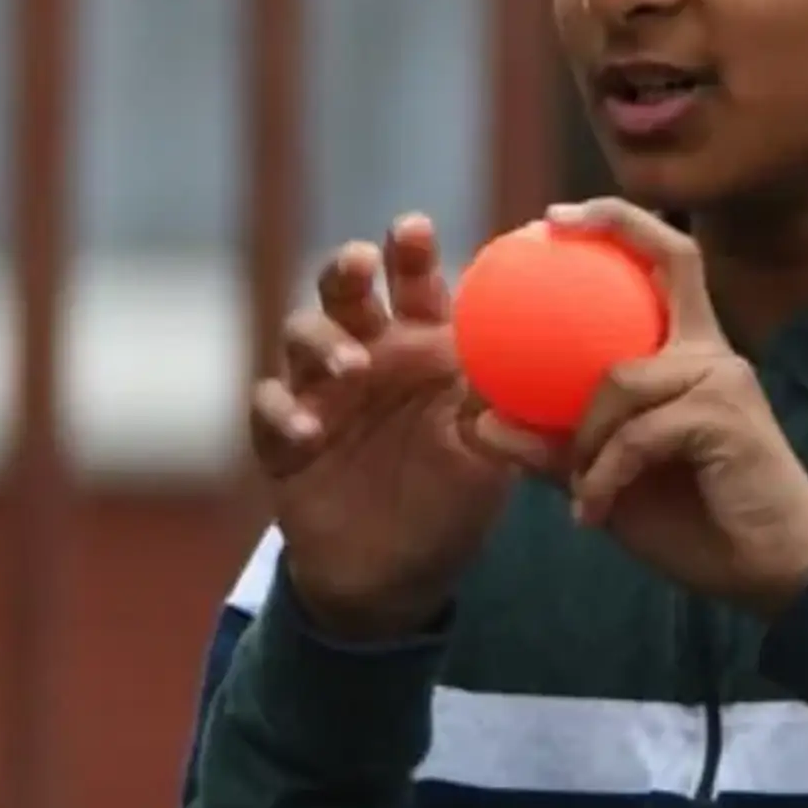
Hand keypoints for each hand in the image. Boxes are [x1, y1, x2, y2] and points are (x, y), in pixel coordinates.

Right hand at [251, 215, 516, 641]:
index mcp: (419, 346)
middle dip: (350, 269)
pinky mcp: (282, 436)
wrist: (397, 579)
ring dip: (322, 340)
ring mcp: (318, 392)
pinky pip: (267, 407)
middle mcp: (366, 354)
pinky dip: (281, 411)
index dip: (410, 251)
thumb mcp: (490, 456)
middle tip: (364, 265)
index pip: (414, 283)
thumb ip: (503, 408)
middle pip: (345, 289)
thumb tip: (539, 364)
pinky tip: (306, 429)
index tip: (415, 229)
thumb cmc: (452, 500)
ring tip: (351, 367)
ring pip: (301, 334)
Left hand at [472, 199, 807, 617]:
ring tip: (577, 489)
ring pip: (619, 379)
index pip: (667, 262)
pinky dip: (605, 475)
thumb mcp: (606, 475)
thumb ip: (553, 444)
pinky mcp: (727, 417)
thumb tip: (480, 419)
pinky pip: (636, 435)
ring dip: (584, 440)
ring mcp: (722, 379)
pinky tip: (592, 513)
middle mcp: (710, 351)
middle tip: (545, 229)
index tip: (555, 215)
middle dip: (612, 229)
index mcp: (687, 352)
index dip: (619, 223)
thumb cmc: (693, 520)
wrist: (771, 575)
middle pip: (672, 263)